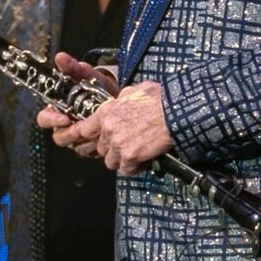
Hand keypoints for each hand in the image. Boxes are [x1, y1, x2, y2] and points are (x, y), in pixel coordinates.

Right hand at [37, 52, 118, 158]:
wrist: (119, 100)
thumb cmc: (98, 88)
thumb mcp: (87, 76)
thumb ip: (73, 68)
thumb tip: (60, 57)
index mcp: (58, 111)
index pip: (44, 119)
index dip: (51, 120)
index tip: (64, 118)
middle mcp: (65, 127)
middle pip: (59, 137)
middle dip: (71, 134)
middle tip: (82, 128)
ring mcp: (78, 139)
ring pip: (76, 146)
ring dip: (87, 139)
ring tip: (99, 129)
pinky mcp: (91, 147)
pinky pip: (91, 152)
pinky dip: (99, 143)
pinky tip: (107, 134)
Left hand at [40, 72, 169, 173]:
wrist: (176, 111)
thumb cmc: (160, 99)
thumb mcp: (136, 90)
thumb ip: (122, 98)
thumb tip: (121, 100)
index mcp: (106, 112)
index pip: (83, 130)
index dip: (86, 138)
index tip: (88, 142)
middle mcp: (108, 129)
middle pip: (100, 148)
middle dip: (112, 148)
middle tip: (126, 144)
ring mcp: (118, 144)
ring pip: (110, 161)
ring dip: (121, 159)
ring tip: (136, 152)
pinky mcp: (130, 156)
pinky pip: (125, 170)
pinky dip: (134, 167)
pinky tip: (144, 159)